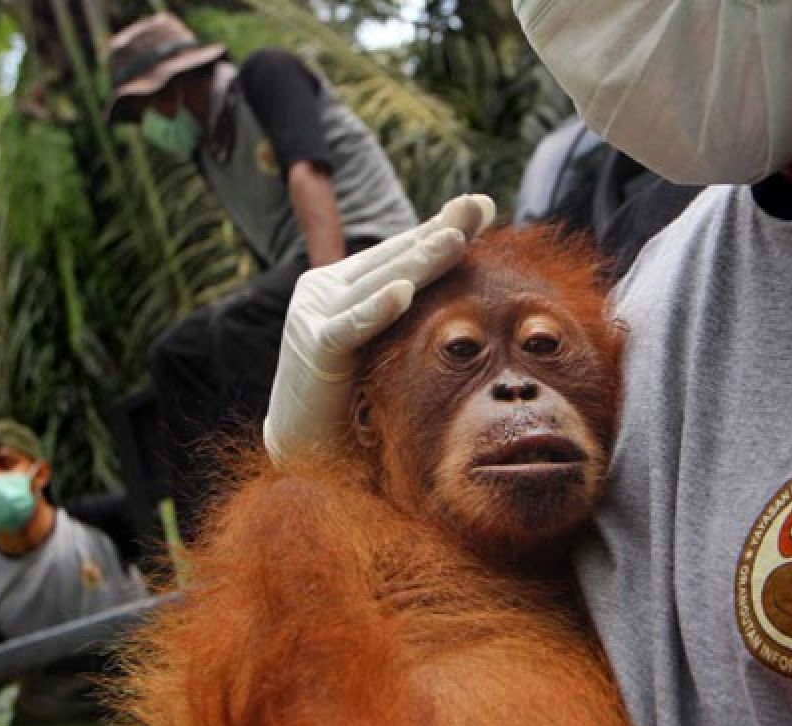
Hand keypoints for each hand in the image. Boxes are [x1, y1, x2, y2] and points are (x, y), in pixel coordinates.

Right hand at [263, 194, 495, 463]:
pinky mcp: (310, 349)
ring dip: (419, 262)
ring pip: (380, 285)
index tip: (481, 205)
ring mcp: (314, 315)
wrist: (310, 455)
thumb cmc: (358, 405)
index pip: (402, 253)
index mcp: (347, 288)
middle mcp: (326, 291)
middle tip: (477, 207)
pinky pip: (350, 328)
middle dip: (439, 233)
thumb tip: (468, 296)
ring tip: (454, 239)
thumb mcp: (391, 349)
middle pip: (396, 260)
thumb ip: (413, 318)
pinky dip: (376, 311)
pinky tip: (403, 294)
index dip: (439, 227)